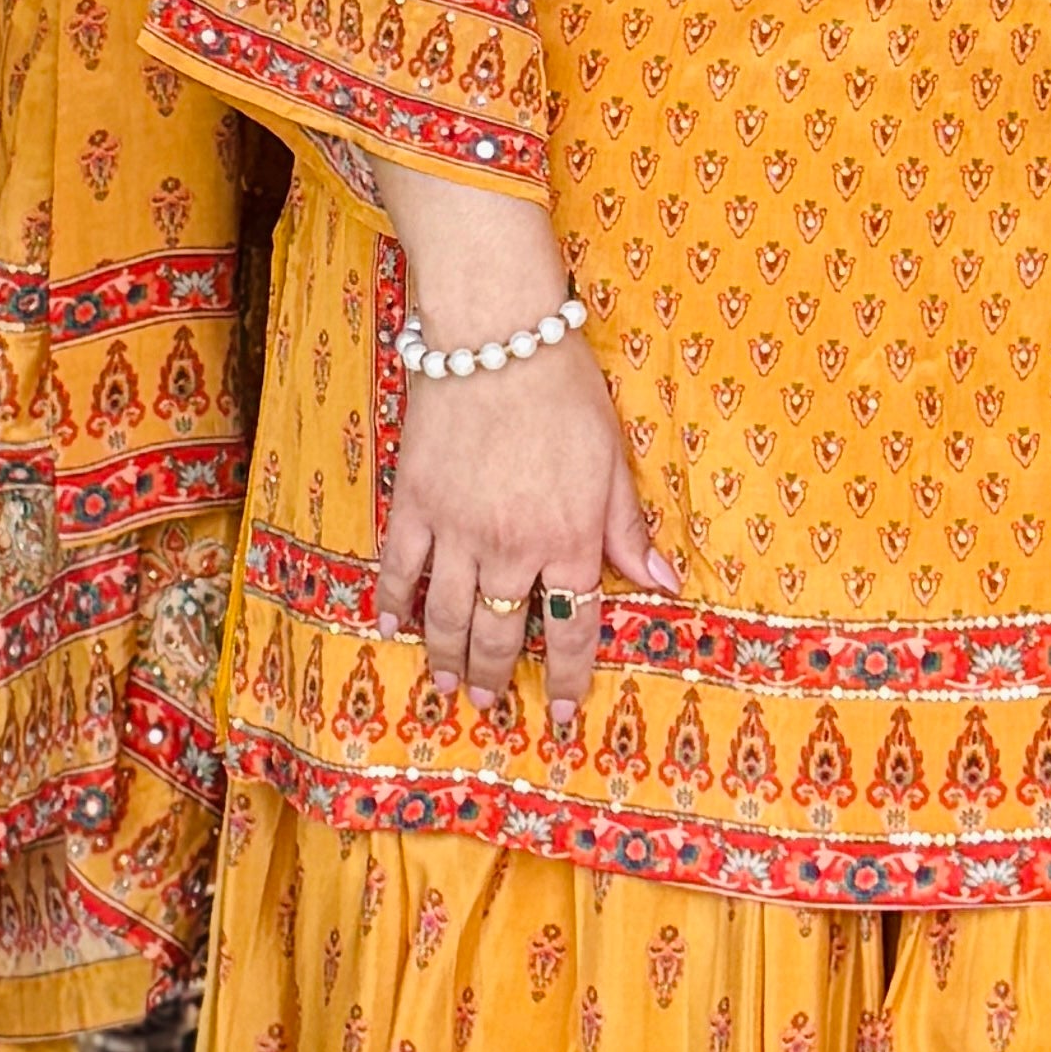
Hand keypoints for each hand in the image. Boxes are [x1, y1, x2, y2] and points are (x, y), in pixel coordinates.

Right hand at [377, 335, 665, 719]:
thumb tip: (659, 581)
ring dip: (448, 658)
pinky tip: (391, 629)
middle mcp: (512, 549)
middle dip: (500, 677)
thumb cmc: (565, 392)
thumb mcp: (613, 459)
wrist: (496, 337)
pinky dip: (394, 604)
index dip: (571, 679)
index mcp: (569, 541)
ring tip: (448, 685)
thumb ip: (626, 527)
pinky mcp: (413, 506)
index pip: (572, 631)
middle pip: (503, 634)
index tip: (566, 714)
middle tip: (492, 703)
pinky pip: (399, 570)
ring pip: (449, 616)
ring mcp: (457, 531)